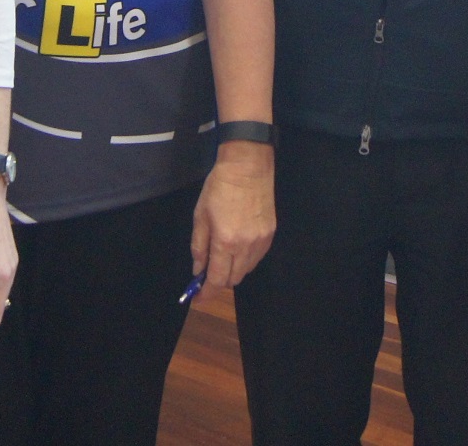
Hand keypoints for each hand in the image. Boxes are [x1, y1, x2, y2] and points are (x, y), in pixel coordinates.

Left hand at [190, 145, 274, 293]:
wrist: (248, 167)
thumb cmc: (219, 188)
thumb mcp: (201, 216)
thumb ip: (199, 247)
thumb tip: (198, 270)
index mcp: (225, 242)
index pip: (217, 280)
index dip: (206, 293)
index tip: (197, 300)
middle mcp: (246, 247)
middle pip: (233, 279)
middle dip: (218, 281)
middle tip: (207, 272)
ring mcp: (261, 241)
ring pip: (246, 271)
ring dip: (232, 271)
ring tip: (222, 257)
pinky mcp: (270, 235)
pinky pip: (256, 258)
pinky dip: (245, 260)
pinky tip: (237, 248)